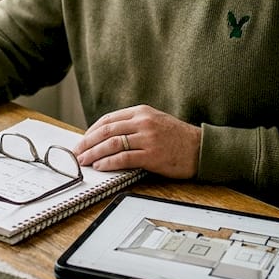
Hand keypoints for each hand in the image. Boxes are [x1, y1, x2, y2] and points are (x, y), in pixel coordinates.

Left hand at [72, 105, 199, 177]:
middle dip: (87, 142)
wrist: (201, 148)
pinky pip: (124, 158)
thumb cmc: (177, 137)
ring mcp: (147, 138)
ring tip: (84, 161)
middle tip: (77, 152)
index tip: (83, 140)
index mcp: (142, 111)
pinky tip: (101, 166)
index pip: (109, 119)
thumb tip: (107, 136)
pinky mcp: (152, 155)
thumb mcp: (155, 121)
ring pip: (112, 144)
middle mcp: (143, 122)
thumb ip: (133, 124)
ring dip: (94, 153)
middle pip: (106, 130)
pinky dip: (109, 163)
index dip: (91, 131)